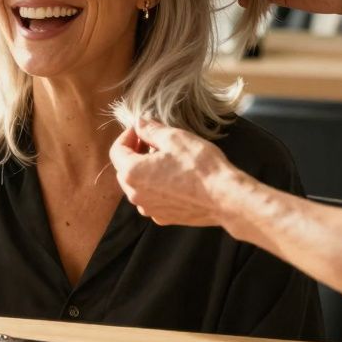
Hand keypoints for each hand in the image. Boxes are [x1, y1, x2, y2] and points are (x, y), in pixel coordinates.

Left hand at [108, 119, 245, 227]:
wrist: (225, 198)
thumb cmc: (200, 167)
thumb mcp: (174, 138)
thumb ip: (151, 130)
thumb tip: (139, 123)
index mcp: (132, 173)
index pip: (116, 150)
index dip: (127, 135)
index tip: (141, 128)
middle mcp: (135, 195)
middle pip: (124, 169)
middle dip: (134, 152)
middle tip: (152, 141)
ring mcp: (150, 209)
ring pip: (137, 185)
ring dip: (145, 169)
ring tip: (165, 158)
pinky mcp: (164, 217)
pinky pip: (152, 198)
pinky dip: (156, 186)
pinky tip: (174, 177)